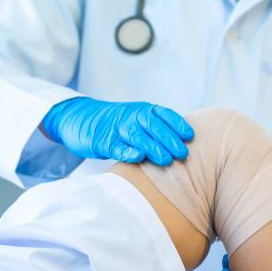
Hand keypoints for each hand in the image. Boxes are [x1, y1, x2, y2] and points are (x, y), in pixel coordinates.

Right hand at [42, 97, 193, 165]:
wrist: (82, 119)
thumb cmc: (119, 124)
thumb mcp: (139, 120)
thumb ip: (159, 129)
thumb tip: (185, 144)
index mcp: (143, 110)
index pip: (164, 114)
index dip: (177, 124)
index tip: (189, 136)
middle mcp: (131, 116)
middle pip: (153, 126)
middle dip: (169, 139)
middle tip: (182, 154)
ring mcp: (116, 128)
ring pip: (137, 136)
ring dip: (153, 148)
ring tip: (166, 159)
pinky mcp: (102, 141)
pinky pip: (116, 146)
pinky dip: (127, 151)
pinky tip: (138, 157)